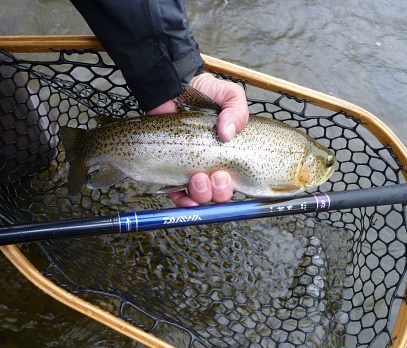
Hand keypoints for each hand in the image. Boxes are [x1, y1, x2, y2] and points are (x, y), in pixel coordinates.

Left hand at [147, 73, 248, 206]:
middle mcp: (210, 167)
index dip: (230, 187)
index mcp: (227, 155)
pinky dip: (182, 200)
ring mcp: (189, 169)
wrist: (174, 86)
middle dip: (218, 192)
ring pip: (198, 197)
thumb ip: (236, 111)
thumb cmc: (204, 92)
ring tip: (197, 177)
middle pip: (217, 195)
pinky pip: (176, 194)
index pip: (233, 182)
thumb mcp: (229, 95)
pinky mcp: (170, 170)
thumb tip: (227, 134)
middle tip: (214, 176)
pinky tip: (184, 195)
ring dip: (201, 195)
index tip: (224, 175)